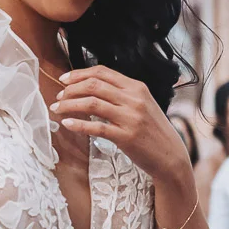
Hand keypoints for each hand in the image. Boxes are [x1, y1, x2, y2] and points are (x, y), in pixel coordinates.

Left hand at [52, 67, 192, 185]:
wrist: (171, 155)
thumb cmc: (153, 131)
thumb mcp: (143, 104)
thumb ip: (122, 94)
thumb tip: (92, 87)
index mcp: (137, 87)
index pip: (102, 72)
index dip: (79, 74)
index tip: (64, 80)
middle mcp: (134, 99)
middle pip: (94, 85)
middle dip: (71, 89)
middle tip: (59, 97)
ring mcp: (130, 118)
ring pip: (91, 104)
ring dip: (69, 105)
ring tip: (57, 109)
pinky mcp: (126, 137)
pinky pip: (96, 127)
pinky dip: (78, 124)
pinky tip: (67, 123)